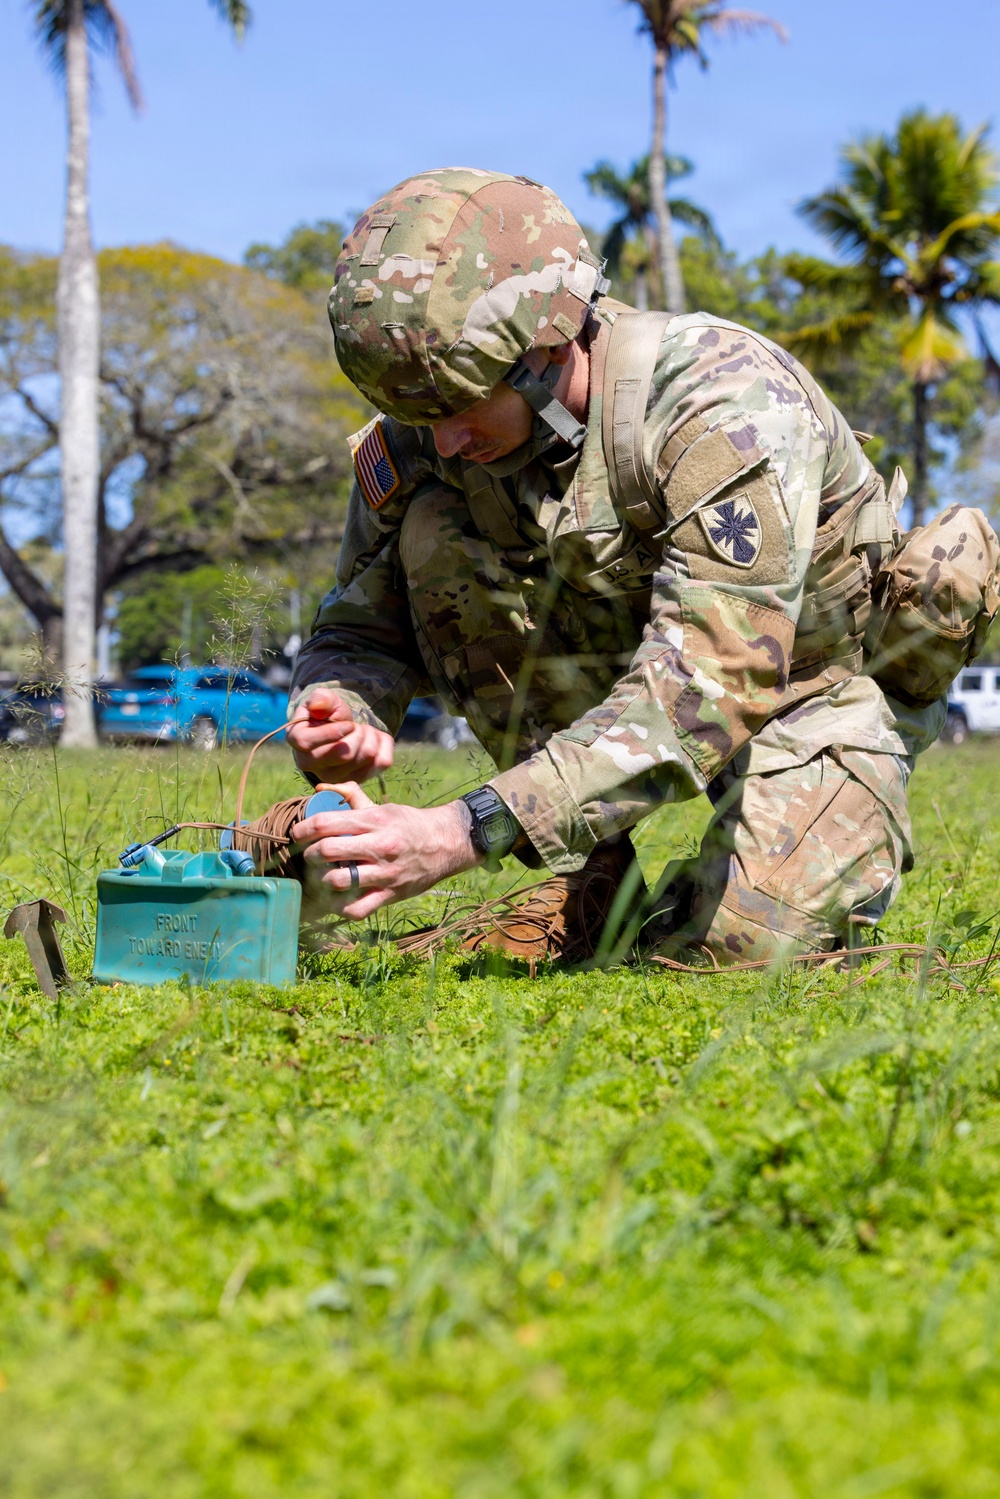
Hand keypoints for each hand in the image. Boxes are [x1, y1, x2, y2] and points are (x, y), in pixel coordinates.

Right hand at [287, 686, 393, 782]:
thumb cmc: (327, 716)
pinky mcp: (359, 780)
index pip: (308, 743)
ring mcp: (336, 777)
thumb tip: (318, 706)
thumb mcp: (323, 701)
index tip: (348, 724)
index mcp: (297, 742)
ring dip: (370, 735)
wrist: (340, 732)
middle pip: (345, 753)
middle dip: (357, 731)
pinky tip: (372, 740)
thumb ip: (320, 699)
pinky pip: (382, 761)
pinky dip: (383, 744)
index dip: (332, 732)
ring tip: (361, 731)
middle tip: (354, 725)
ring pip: (366, 756)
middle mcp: (313, 766)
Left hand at [292, 781, 483, 919]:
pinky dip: (340, 907)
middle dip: (309, 854)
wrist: (445, 843)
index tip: (298, 835)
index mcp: (373, 820)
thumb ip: (351, 796)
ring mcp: (385, 872)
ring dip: (322, 879)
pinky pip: (357, 908)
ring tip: (322, 876)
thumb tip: (320, 789)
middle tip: (309, 856)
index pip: (326, 823)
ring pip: (339, 880)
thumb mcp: (382, 806)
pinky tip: (337, 899)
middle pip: (327, 850)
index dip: (303, 830)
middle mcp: (378, 845)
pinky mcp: (391, 894)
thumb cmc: (408, 824)